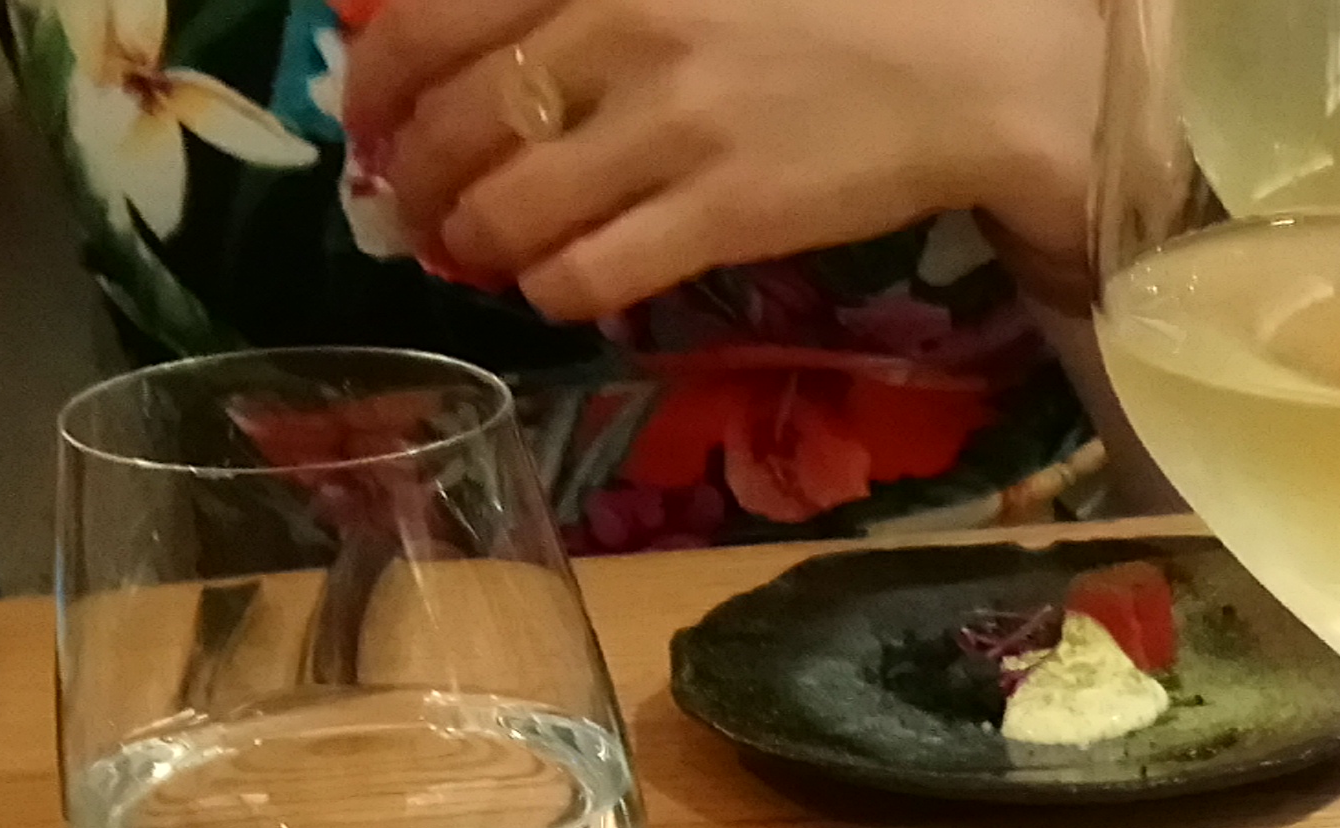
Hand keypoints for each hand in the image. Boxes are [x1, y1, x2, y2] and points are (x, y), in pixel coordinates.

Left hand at [322, 0, 1100, 323]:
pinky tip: (560, 283)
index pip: (427, 22)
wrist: (966, 61)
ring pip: (504, 214)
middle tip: (418, 208)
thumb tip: (455, 30)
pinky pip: (586, 276)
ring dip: (471, 246)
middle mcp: (619, 29)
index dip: (375, 87)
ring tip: (479, 253)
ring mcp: (671, 126)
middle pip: (451, 130)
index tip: (373, 120)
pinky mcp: (723, 213)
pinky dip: (550, 290)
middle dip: (413, 183)